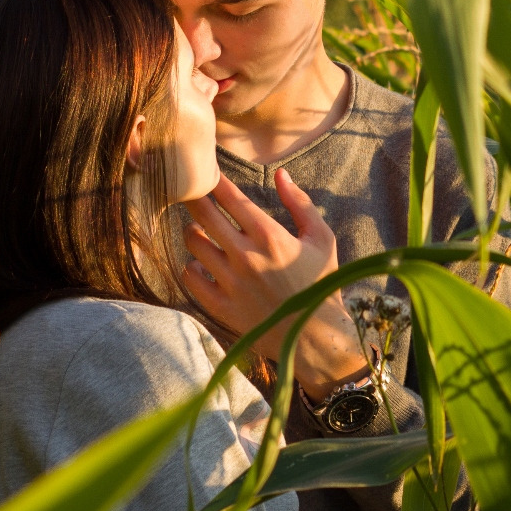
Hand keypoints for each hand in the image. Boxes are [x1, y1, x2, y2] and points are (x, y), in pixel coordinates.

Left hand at [180, 170, 369, 395]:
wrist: (316, 337)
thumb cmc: (320, 284)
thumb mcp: (322, 239)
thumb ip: (301, 203)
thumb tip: (281, 173)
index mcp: (270, 237)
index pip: (230, 198)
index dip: (215, 181)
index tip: (208, 173)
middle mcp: (245, 256)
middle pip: (203, 214)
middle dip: (193, 197)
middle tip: (189, 190)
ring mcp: (230, 283)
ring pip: (193, 243)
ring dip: (193, 230)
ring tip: (199, 228)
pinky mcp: (221, 306)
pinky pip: (191, 277)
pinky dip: (193, 265)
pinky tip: (202, 262)